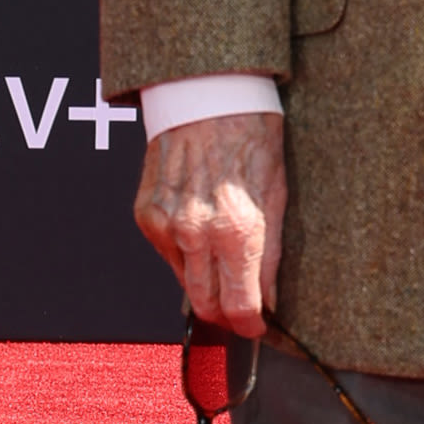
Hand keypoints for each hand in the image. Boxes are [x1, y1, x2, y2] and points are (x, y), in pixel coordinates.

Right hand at [133, 110, 286, 335]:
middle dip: (227, 313)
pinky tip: (200, 227)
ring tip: (225, 252)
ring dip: (206, 281)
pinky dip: (184, 253)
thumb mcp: (278, 194)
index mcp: (238, 229)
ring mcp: (166, 225)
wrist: (208, 95)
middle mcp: (197, 232)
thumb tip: (269, 300)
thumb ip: (272, 255)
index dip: (252, 325)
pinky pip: (166, 255)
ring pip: (185, 283)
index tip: (259, 327)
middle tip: (243, 306)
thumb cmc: (252, 136)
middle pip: (207, 306)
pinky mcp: (146, 215)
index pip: (240, 307)